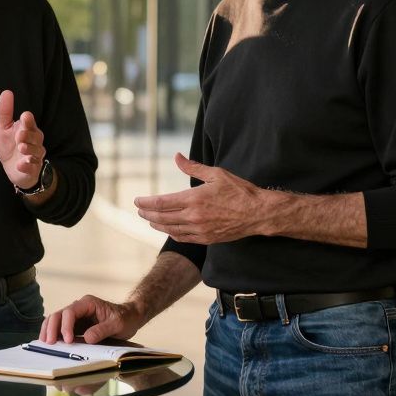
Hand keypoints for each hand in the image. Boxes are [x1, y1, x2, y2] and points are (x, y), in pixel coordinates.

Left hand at [0, 89, 44, 188]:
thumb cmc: (9, 146)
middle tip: (19, 135)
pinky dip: (27, 166)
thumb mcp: (3, 128)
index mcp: (28, 130)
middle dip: (29, 135)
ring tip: (21, 147)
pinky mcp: (32, 170)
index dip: (29, 121)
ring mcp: (34, 157)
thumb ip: (5, 112)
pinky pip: (32, 168)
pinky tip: (20, 164)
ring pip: (37, 152)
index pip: (31, 123)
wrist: (11, 169)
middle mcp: (34, 142)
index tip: (24, 116)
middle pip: (36, 137)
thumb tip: (6, 92)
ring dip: (29, 149)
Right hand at [40, 294, 146, 344]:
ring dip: (49, 331)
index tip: (68, 341)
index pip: (70, 311)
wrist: (130, 317)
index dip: (66, 326)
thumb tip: (86, 339)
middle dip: (52, 328)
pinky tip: (50, 344)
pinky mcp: (76, 326)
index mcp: (88, 303)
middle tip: (49, 343)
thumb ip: (102, 330)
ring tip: (45, 344)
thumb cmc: (125, 318)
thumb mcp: (117, 324)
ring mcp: (76, 317)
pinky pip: (61, 328)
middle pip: (58, 314)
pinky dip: (54, 335)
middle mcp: (79, 308)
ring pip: (56, 320)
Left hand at [133, 153, 271, 243]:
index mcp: (194, 198)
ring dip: (157, 224)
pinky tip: (168, 229)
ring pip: (170, 229)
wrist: (257, 213)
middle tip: (139, 210)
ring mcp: (199, 230)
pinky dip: (172, 233)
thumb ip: (193, 167)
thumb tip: (176, 156)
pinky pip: (183, 238)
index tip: (137, 201)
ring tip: (149, 220)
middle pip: (162, 217)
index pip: (161, 202)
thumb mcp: (216, 174)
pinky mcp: (206, 239)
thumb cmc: (239, 191)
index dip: (146, 202)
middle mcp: (193, 216)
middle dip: (147, 213)